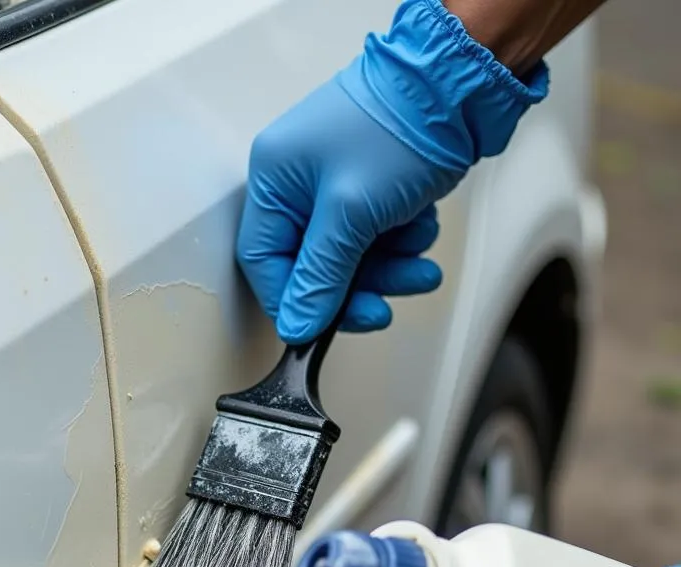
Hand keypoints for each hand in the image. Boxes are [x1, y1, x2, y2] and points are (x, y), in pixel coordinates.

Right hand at [236, 0, 547, 343]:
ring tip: (418, 267)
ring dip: (386, 268)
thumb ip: (320, 277)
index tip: (318, 327)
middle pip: (311, 263)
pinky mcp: (369, 182)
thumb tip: (297, 323)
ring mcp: (334, 181)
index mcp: (274, 177)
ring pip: (349, 254)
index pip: (264, 260)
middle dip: (354, 288)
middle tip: (381, 306)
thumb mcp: (352, 212)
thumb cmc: (401, 123)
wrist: (462, 81)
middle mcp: (297, 179)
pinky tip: (421, 229)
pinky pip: (375, 235)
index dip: (291, 299)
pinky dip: (401, 241)